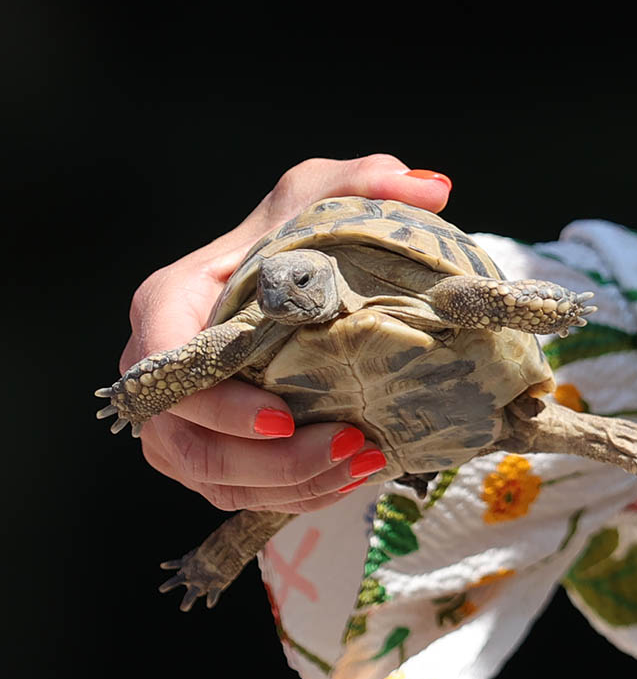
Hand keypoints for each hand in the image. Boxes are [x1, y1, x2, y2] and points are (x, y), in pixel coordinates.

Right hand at [118, 155, 451, 512]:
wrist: (291, 280)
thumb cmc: (293, 235)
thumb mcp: (323, 194)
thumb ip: (366, 182)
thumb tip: (433, 190)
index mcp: (170, 302)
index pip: (164, 365)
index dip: (214, 403)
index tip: (283, 418)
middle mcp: (162, 368)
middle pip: (186, 444)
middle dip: (267, 463)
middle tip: (349, 447)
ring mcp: (183, 417)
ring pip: (216, 479)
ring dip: (291, 487)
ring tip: (364, 466)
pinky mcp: (214, 449)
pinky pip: (240, 493)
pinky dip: (295, 496)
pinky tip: (351, 478)